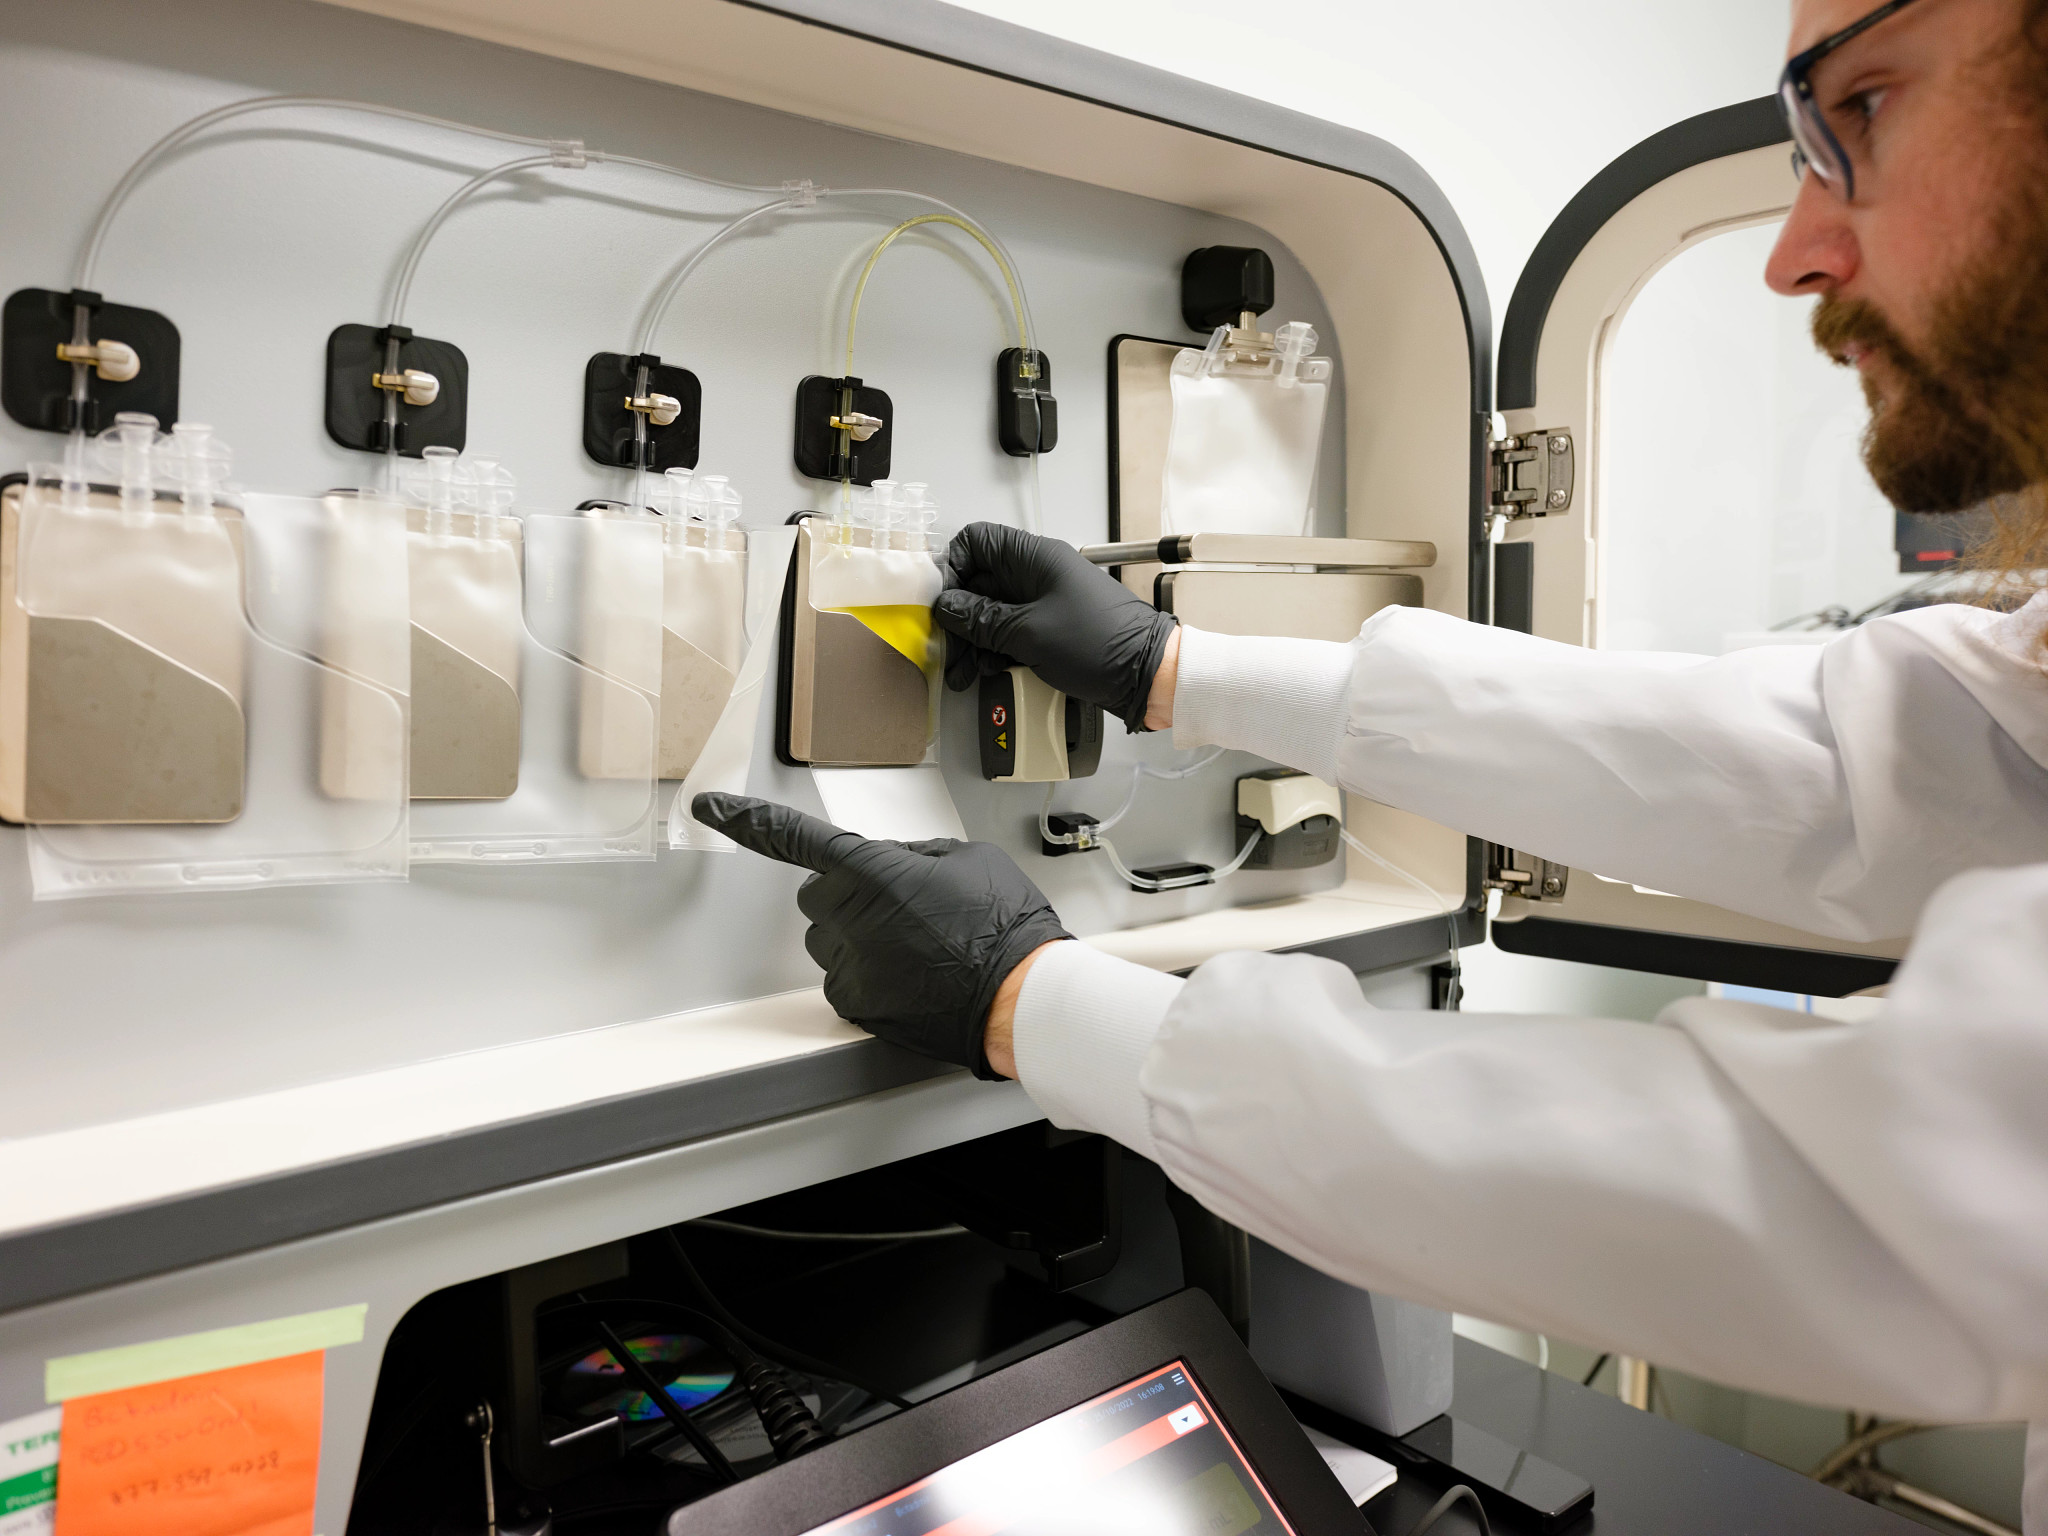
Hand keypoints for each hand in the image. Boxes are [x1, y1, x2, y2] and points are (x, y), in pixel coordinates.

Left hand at [694, 792, 1071, 1078]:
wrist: (1018, 996)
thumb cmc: (1002, 925)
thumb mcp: (965, 859)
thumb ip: (913, 855)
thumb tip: (892, 865)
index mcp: (869, 870)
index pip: (791, 837)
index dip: (746, 820)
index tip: (710, 808)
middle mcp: (848, 916)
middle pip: (816, 895)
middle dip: (846, 894)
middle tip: (901, 907)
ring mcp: (848, 963)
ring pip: (828, 939)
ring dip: (857, 935)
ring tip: (917, 947)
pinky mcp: (855, 1003)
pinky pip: (843, 978)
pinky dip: (868, 974)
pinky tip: (912, 975)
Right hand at [933, 522, 1178, 731]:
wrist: (1147, 674)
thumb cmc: (1103, 644)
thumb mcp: (1029, 632)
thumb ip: (982, 619)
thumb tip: (948, 607)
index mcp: (1036, 558)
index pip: (978, 541)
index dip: (954, 568)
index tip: (945, 602)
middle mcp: (1038, 574)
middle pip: (980, 582)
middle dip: (960, 616)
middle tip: (949, 647)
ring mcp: (1044, 602)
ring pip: (992, 611)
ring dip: (975, 640)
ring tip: (965, 670)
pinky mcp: (1050, 628)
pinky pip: (1010, 632)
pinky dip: (995, 650)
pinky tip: (989, 670)